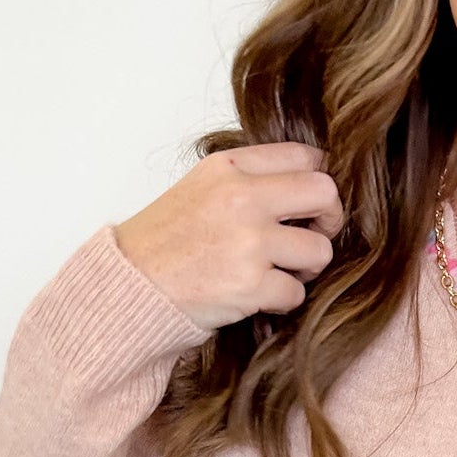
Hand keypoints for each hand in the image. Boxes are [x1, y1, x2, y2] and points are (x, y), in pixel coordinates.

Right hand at [112, 141, 344, 333]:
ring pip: (320, 249)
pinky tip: (258, 297)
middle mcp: (241, 197)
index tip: (313, 202)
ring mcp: (247, 242)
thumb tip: (306, 183)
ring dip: (307, 266)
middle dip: (328, 219)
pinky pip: (296, 292)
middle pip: (324, 193)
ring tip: (281, 272)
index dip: (319, 179)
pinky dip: (282, 300)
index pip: (304, 155)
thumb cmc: (163, 241)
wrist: (128, 286)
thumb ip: (247, 180)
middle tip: (311, 237)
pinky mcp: (249, 285)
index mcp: (229, 167)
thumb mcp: (200, 188)